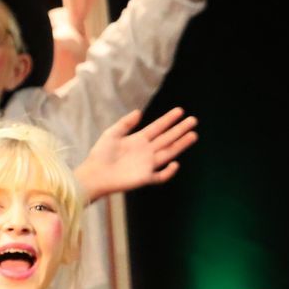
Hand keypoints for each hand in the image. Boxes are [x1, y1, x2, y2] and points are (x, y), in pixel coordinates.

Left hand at [73, 107, 197, 200]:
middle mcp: (146, 151)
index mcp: (139, 139)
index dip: (169, 119)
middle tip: (193, 120)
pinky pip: (160, 176)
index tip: (180, 111)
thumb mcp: (112, 134)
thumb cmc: (100, 154)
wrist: (94, 174)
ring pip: (168, 153)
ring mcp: (147, 164)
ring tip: (193, 135)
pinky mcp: (145, 178)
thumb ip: (125, 123)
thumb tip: (139, 112)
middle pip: (167, 138)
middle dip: (180, 129)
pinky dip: (168, 171)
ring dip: (180, 144)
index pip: (158, 127)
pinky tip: (175, 163)